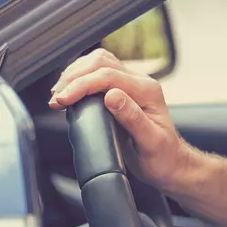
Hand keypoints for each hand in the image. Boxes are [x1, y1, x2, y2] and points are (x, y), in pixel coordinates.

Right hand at [49, 49, 197, 189]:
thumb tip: (111, 95)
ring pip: (98, 63)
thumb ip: (132, 118)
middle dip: (74, 77)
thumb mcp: (150, 142)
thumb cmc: (163, 156)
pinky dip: (79, 78)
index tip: (63, 100)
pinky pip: (97, 73)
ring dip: (74, 75)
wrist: (170, 163)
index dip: (81, 85)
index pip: (109, 76)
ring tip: (58, 95)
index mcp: (148, 91)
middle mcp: (141, 83)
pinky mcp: (122, 91)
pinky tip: (69, 92)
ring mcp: (131, 85)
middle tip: (57, 98)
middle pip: (101, 62)